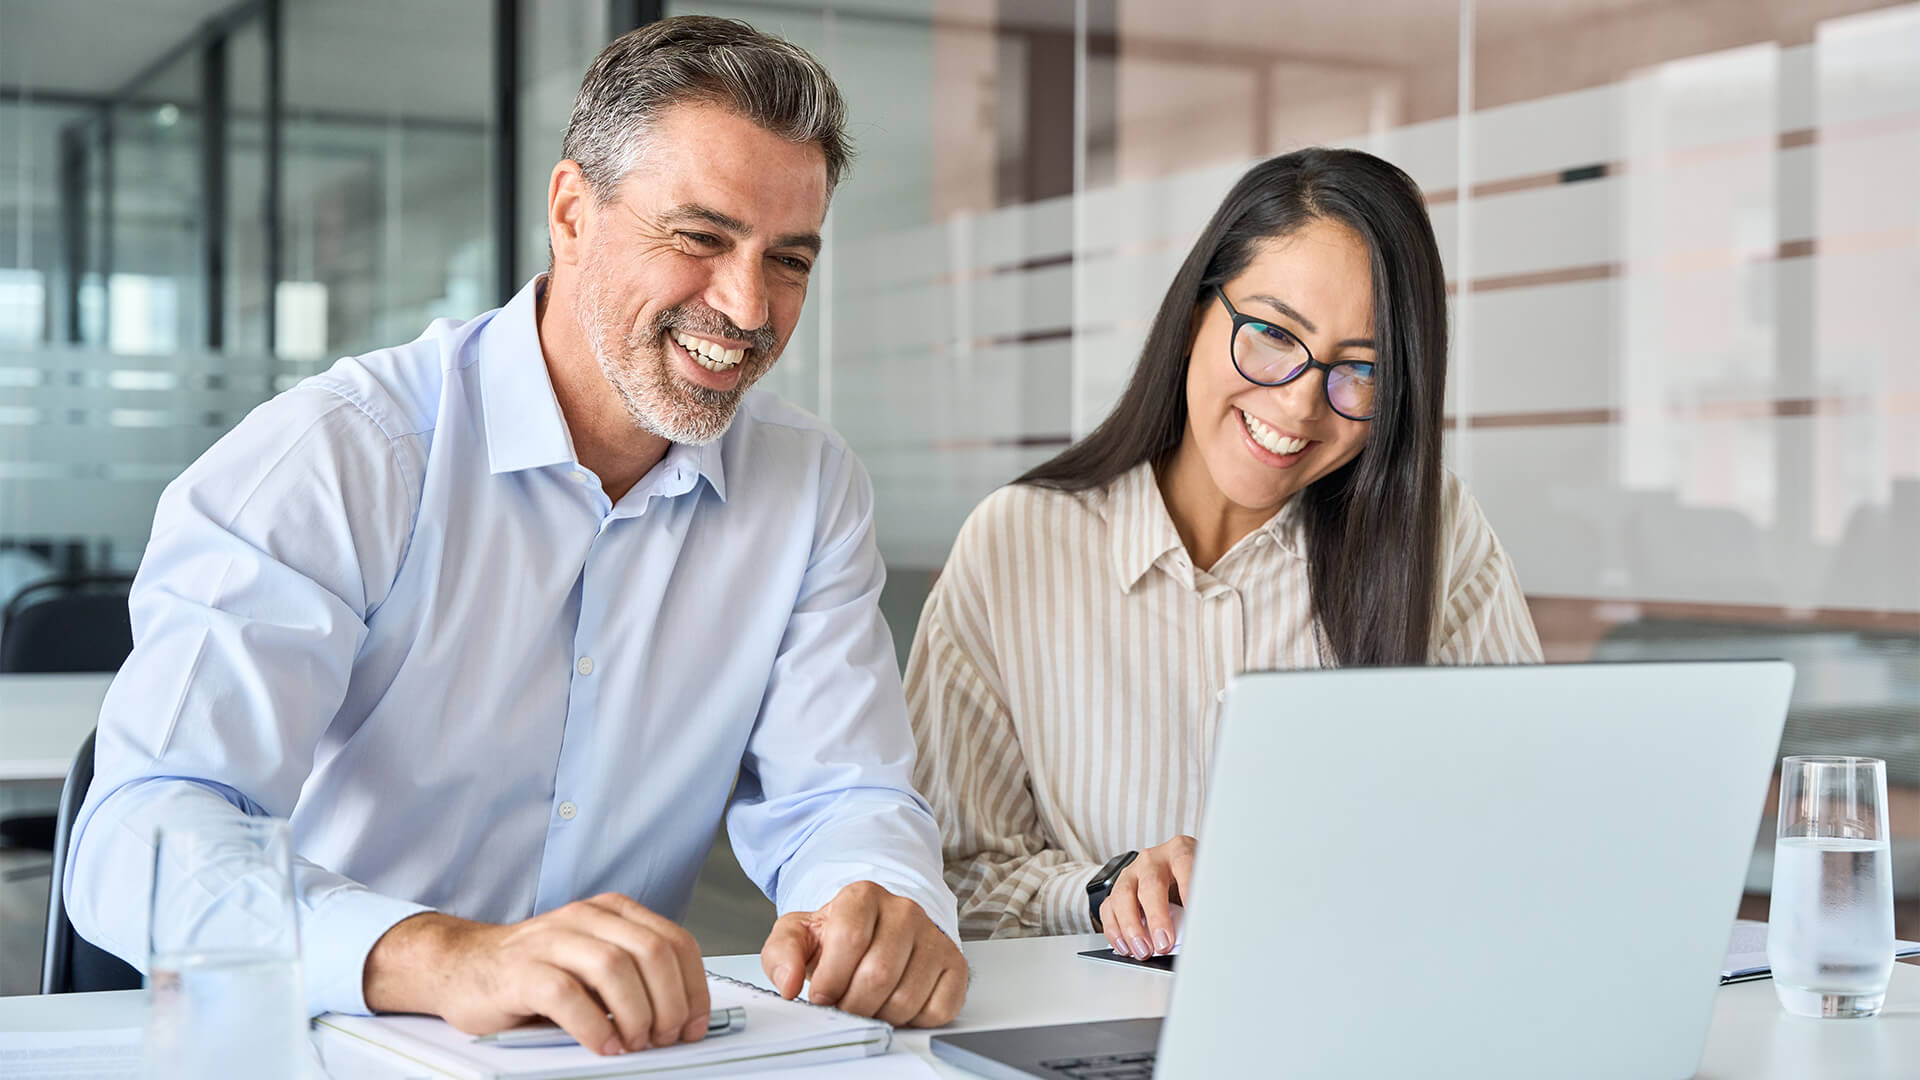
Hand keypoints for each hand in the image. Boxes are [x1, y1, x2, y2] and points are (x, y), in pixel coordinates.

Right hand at [363, 894, 709, 1056]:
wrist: (462, 966)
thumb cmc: (533, 971)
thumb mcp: (591, 963)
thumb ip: (632, 977)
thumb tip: (681, 1017)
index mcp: (611, 912)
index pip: (675, 940)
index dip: (694, 987)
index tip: (696, 1022)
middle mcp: (585, 917)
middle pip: (652, 951)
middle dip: (671, 1002)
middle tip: (667, 1036)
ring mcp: (551, 940)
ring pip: (615, 967)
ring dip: (637, 1013)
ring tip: (635, 1042)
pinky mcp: (521, 971)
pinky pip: (567, 994)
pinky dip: (594, 1025)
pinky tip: (603, 1045)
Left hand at [759, 880, 966, 1026]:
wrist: (876, 933)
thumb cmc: (837, 937)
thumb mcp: (799, 936)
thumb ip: (782, 954)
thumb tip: (788, 983)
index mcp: (863, 896)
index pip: (850, 940)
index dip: (831, 979)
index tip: (822, 995)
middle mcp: (904, 910)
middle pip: (878, 975)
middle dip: (853, 1004)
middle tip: (845, 1005)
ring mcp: (933, 937)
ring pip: (906, 998)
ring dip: (880, 1015)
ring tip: (868, 1005)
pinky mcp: (955, 965)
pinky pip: (937, 1009)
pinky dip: (912, 1021)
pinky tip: (896, 1005)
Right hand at [1099, 835, 1194, 958]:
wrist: (1174, 875)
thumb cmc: (1191, 881)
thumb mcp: (1202, 885)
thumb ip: (1200, 903)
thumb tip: (1201, 932)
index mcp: (1179, 851)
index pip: (1185, 866)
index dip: (1189, 892)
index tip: (1195, 919)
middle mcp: (1152, 860)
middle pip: (1150, 884)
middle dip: (1157, 918)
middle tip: (1164, 943)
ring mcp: (1131, 873)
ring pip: (1123, 896)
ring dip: (1131, 927)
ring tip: (1143, 950)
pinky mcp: (1116, 889)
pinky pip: (1108, 908)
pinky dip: (1114, 931)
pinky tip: (1125, 947)